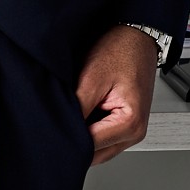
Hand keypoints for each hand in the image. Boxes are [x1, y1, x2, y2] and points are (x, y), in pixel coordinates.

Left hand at [74, 24, 159, 166]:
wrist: (136, 36)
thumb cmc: (119, 51)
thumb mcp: (91, 78)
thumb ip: (77, 109)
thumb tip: (61, 130)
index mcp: (130, 125)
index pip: (89, 147)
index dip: (68, 136)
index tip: (53, 124)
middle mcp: (134, 133)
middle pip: (94, 154)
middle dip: (75, 139)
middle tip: (60, 117)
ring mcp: (130, 131)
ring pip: (97, 148)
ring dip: (82, 134)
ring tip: (76, 109)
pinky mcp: (124, 125)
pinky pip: (101, 137)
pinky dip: (89, 128)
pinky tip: (84, 110)